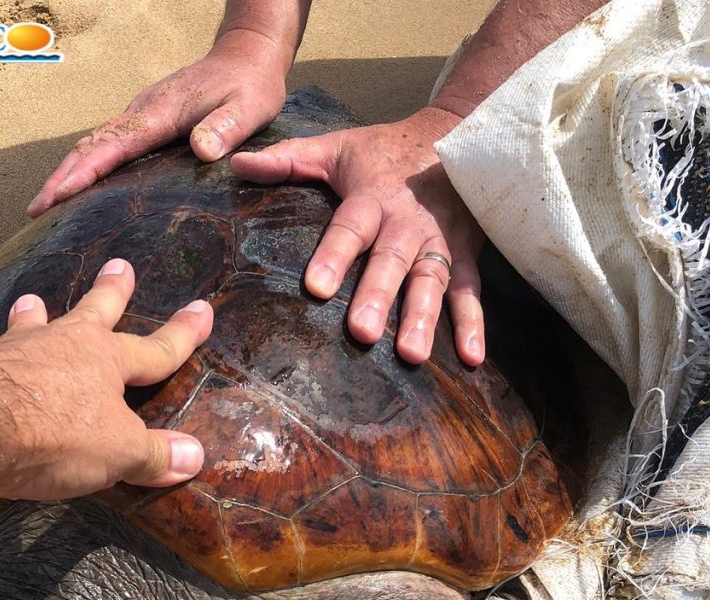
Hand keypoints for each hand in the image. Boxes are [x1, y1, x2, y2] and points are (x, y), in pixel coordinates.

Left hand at [0, 258, 212, 499]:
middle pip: (95, 312)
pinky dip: (0, 348)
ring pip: (35, 325)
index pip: (157, 349)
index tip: (202, 308)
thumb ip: (155, 455)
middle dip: (112, 292)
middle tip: (120, 265)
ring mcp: (17, 351)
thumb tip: (196, 455)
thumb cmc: (54, 434)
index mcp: (106, 359)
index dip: (182, 334)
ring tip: (33, 299)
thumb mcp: (117, 453)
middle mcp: (64, 344)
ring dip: (38, 313)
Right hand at [27, 32, 287, 216]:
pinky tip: (76, 183)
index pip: (113, 148)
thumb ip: (226, 129)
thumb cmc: (250, 86)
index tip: (57, 196)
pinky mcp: (143, 119)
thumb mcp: (249, 109)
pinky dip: (85, 164)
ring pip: (93, 144)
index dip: (83, 173)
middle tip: (35, 210)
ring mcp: (139, 114)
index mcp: (161, 115)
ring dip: (67, 172)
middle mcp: (141, 113)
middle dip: (61, 178)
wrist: (246, 55)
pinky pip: (105, 143)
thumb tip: (201, 150)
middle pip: (91, 147)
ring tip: (44, 204)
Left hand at [231, 106, 485, 364]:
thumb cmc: (384, 150)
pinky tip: (471, 359)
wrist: (458, 130)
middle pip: (392, 261)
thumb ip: (288, 160)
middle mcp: (408, 222)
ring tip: (411, 354)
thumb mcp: (337, 147)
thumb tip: (235, 164)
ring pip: (433, 280)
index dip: (334, 256)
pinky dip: (474, 324)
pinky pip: (470, 291)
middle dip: (378, 296)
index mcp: (373, 198)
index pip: (349, 229)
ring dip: (423, 317)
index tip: (317, 288)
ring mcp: (440, 241)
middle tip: (362, 333)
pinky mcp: (465, 255)